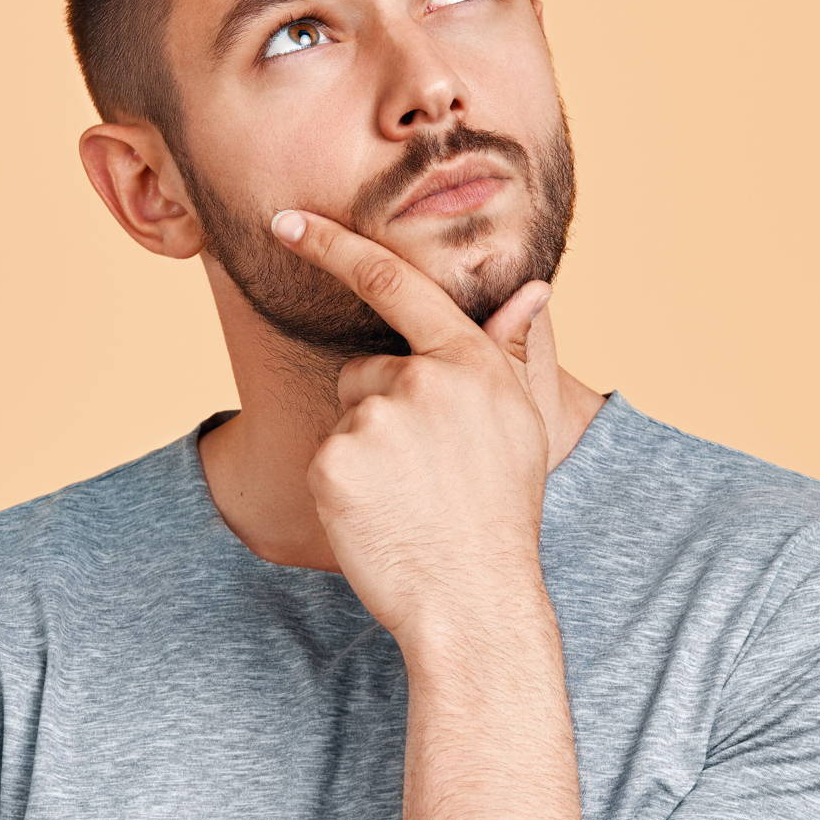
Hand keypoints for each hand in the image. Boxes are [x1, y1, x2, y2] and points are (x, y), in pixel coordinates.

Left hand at [268, 206, 558, 648]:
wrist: (474, 599)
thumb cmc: (501, 515)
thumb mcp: (521, 427)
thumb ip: (510, 354)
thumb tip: (531, 289)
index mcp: (471, 363)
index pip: (396, 284)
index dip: (335, 245)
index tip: (288, 219)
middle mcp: (425, 379)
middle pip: (367, 368)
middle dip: (381, 409)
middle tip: (425, 473)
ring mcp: (377, 420)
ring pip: (347, 415)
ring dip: (365, 450)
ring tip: (409, 498)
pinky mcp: (336, 461)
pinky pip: (327, 457)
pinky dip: (345, 486)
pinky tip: (381, 515)